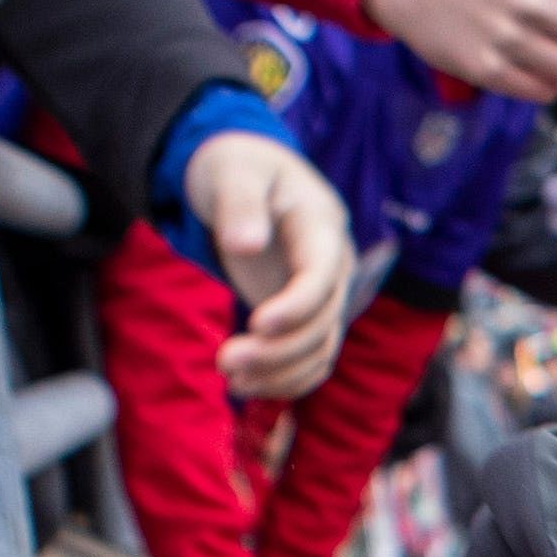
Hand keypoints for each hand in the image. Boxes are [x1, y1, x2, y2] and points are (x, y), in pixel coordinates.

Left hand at [181, 134, 352, 396]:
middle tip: (223, 361)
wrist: (243, 179)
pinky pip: (310, 360)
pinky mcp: (305, 317)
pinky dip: (284, 380)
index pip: (323, 275)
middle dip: (278, 350)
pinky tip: (245, 387)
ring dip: (280, 373)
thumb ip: (239, 204)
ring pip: (320, 350)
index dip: (297, 305)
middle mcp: (333, 266)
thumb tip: (246, 244)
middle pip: (323, 322)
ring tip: (230, 381)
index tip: (256, 324)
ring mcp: (322, 295)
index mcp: (321, 225)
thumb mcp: (232, 171)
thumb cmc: (236, 169)